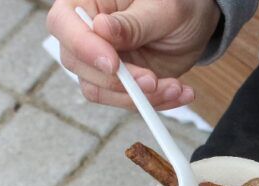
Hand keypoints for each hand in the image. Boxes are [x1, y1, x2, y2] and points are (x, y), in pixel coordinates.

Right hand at [47, 0, 221, 109]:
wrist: (195, 22)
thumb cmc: (177, 4)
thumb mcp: (162, 9)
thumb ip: (133, 23)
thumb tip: (101, 28)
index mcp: (88, 2)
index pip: (63, 23)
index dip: (82, 46)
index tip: (113, 64)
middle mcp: (88, 34)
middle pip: (77, 64)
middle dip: (116, 81)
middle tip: (152, 80)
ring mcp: (101, 61)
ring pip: (99, 90)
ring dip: (139, 97)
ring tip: (175, 87)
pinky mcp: (119, 83)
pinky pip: (125, 101)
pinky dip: (155, 103)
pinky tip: (179, 92)